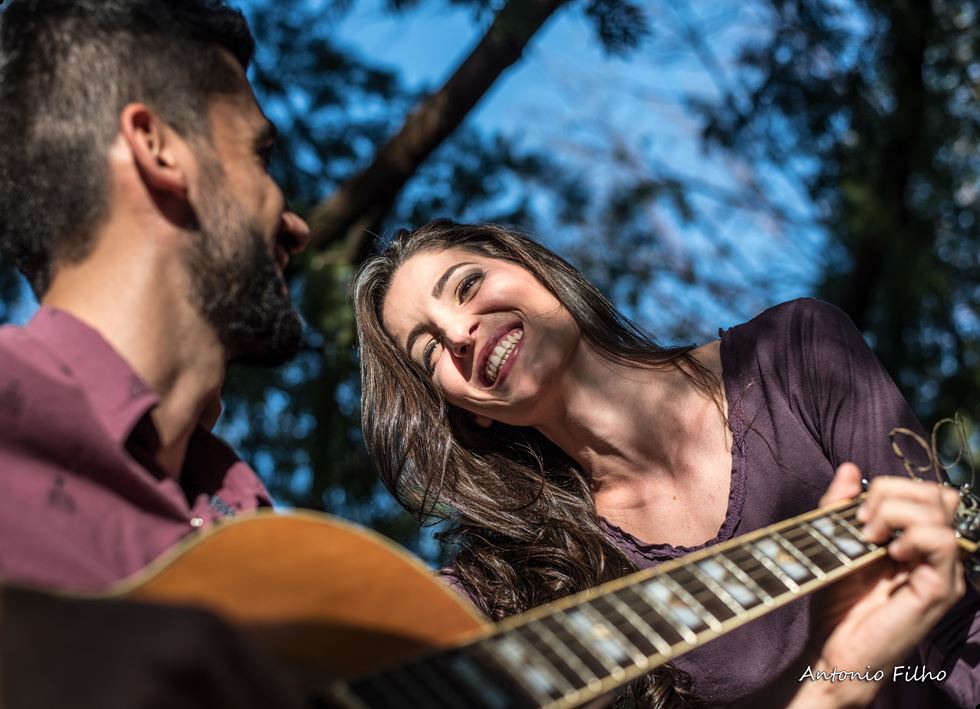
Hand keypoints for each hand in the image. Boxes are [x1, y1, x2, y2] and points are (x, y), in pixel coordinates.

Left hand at [790, 463, 964, 706]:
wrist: (833, 652)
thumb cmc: (837, 603)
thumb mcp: (833, 541)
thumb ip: (840, 505)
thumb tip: (849, 468)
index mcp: (916, 541)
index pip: (926, 492)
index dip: (889, 488)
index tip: (855, 513)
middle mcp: (936, 555)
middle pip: (938, 494)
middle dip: (892, 493)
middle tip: (862, 522)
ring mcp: (942, 572)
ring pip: (940, 510)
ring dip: (896, 512)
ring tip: (869, 537)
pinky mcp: (938, 590)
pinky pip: (942, 542)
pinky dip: (912, 535)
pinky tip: (888, 553)